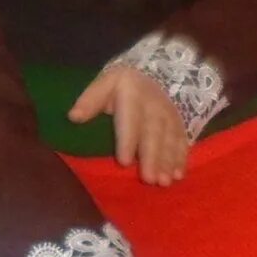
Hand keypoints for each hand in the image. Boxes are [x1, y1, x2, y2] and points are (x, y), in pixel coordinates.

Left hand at [69, 63, 191, 184]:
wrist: (152, 74)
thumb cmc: (120, 87)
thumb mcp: (104, 84)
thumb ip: (90, 101)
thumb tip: (73, 117)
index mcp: (132, 94)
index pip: (130, 119)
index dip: (127, 141)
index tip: (123, 162)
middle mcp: (154, 105)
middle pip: (153, 133)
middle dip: (152, 157)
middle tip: (149, 179)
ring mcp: (169, 115)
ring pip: (170, 139)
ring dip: (168, 161)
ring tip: (165, 182)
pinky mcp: (179, 123)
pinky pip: (182, 141)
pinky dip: (181, 159)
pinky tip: (178, 175)